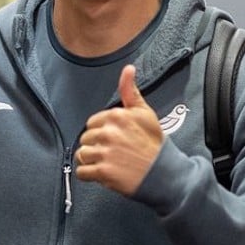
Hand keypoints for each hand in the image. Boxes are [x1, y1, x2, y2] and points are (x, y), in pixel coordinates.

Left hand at [74, 65, 163, 196]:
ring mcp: (105, 153)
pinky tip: (102, 173)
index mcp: (116, 116)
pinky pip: (82, 172)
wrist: (163, 172)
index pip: (92, 123)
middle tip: (113, 152)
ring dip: (92, 161)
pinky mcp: (103, 172)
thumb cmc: (154, 143)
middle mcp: (109, 133)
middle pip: (85, 139)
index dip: (101, 132)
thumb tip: (128, 69)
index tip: (114, 139)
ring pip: (82, 154)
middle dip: (95, 146)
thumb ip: (130, 91)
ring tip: (109, 162)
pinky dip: (89, 175)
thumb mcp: (144, 112)